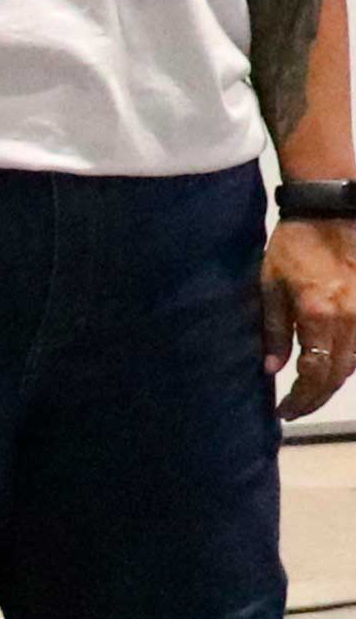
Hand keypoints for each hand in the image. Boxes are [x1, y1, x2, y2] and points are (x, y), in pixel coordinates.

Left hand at [264, 214, 355, 418]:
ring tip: (313, 391)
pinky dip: (352, 358)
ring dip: (335, 380)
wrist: (332, 207)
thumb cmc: (295, 244)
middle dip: (317, 397)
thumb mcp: (271, 286)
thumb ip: (273, 331)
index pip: (313, 374)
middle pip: (339, 373)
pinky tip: (336, 365)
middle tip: (297, 408)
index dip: (300, 399)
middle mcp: (350, 317)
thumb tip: (273, 370)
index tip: (285, 411)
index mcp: (319, 316)